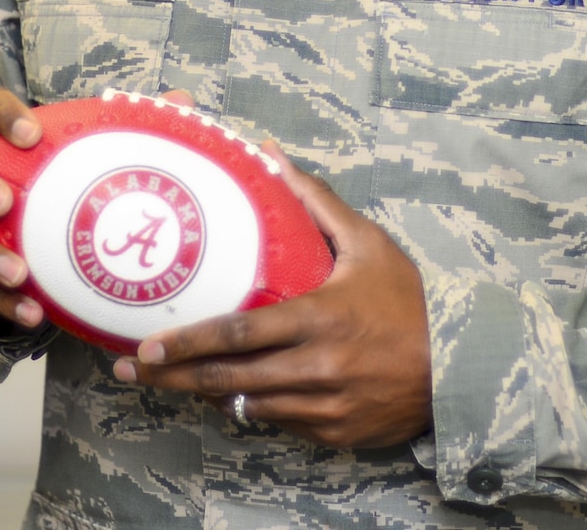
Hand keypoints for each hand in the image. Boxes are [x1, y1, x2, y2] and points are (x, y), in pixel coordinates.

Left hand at [113, 143, 433, 449]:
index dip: (189, 342)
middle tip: (130, 369)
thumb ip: (317, 202)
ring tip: (164, 380)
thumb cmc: (408, 301)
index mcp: (321, 319)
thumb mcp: (368, 244)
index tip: (147, 344)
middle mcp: (317, 368)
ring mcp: (323, 406)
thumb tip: (272, 154)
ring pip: (245, 404)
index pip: (240, 334)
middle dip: (173, 376)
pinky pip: (275, 422)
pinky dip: (247, 407)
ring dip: (202, 393)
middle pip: (228, 377)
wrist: (456, 367)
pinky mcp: (330, 432)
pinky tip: (222, 394)